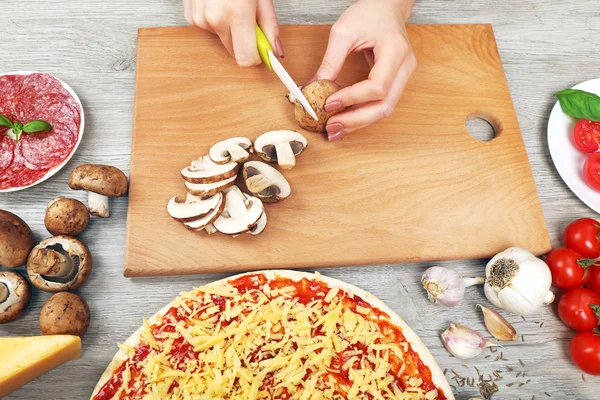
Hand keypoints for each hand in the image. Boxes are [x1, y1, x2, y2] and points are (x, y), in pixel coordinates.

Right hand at [183, 0, 283, 65]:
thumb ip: (269, 24)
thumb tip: (276, 50)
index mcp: (237, 14)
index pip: (246, 59)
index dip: (256, 55)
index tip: (261, 48)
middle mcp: (215, 19)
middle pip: (235, 51)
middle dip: (244, 40)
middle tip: (248, 17)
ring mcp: (200, 18)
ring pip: (222, 39)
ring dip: (230, 27)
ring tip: (231, 4)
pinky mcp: (191, 17)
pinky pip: (209, 30)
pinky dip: (216, 21)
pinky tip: (218, 3)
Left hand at [310, 0, 416, 140]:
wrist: (387, 7)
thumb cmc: (369, 13)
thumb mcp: (343, 32)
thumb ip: (329, 62)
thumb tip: (312, 88)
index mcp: (395, 51)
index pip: (377, 86)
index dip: (352, 98)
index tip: (328, 103)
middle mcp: (405, 68)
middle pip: (385, 105)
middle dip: (356, 120)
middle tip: (331, 127)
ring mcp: (403, 77)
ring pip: (385, 109)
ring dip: (359, 122)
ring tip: (335, 129)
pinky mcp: (396, 82)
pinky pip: (382, 104)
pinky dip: (363, 115)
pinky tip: (346, 121)